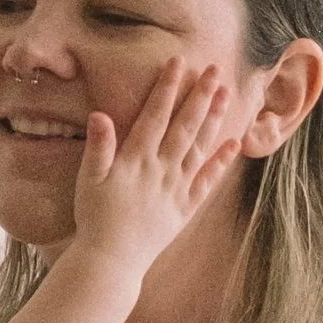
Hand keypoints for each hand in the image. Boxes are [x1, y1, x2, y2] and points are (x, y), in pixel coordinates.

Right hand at [68, 62, 240, 284]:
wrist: (111, 260)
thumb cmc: (94, 218)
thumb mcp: (88, 180)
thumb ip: (98, 147)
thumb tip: (100, 114)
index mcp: (136, 160)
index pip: (155, 116)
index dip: (167, 88)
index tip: (178, 63)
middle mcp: (161, 170)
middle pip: (185, 126)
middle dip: (200, 96)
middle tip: (215, 69)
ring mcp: (177, 188)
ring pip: (200, 147)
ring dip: (215, 120)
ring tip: (227, 95)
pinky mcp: (185, 207)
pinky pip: (207, 181)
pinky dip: (221, 162)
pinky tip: (234, 143)